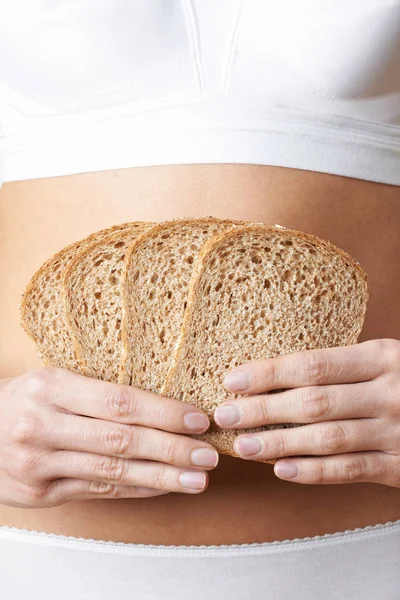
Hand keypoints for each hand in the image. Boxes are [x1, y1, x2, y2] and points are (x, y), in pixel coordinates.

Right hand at [0, 368, 218, 506]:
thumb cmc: (25, 400)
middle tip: (208, 454)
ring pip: (113, 471)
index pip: (119, 401)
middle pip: (121, 440)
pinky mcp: (41, 493)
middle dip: (171, 448)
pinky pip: (100, 490)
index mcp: (51, 387)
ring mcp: (40, 464)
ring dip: (162, 476)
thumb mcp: (52, 381)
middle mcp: (43, 425)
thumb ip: (97, 391)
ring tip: (198, 478)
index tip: (197, 419)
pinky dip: (136, 488)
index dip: (163, 412)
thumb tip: (162, 403)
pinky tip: (163, 486)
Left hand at [214, 339, 399, 486]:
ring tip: (243, 446)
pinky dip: (314, 472)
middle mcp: (389, 392)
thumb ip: (342, 366)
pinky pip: (351, 470)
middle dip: (264, 410)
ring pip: (328, 439)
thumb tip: (273, 374)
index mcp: (382, 357)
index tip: (232, 380)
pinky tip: (282, 471)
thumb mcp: (384, 361)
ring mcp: (397, 431)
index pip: (314, 364)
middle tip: (225, 416)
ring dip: (280, 444)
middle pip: (314, 402)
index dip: (269, 373)